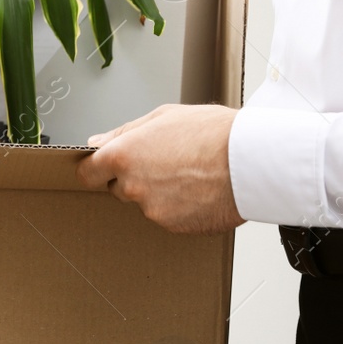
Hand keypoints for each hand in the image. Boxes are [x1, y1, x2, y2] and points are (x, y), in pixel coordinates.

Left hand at [76, 104, 244, 234]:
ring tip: (191, 174)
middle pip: (119, 189)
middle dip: (134, 178)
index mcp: (123, 157)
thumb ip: (124, 133)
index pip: (89, 173)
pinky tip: (201, 190)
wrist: (254, 161)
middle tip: (166, 163)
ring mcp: (153, 210)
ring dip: (160, 193)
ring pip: (147, 203)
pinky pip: (170, 216)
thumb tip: (97, 143)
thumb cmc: (214, 134)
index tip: (104, 167)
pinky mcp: (175, 226)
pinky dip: (181, 207)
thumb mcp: (164, 117)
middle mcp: (133, 187)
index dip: (97, 169)